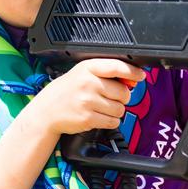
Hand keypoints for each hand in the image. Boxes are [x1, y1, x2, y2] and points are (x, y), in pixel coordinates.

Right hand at [27, 59, 145, 137]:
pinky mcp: (88, 118)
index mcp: (88, 68)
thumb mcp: (82, 74)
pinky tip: (99, 116)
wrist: (47, 111)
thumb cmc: (67, 91)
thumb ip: (105, 74)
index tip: (141, 76)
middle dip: (122, 97)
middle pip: (123, 92)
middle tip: (110, 97)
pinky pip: (113, 121)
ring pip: (120, 109)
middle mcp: (88, 83)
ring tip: (101, 108)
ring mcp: (88, 101)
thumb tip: (132, 80)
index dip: (133, 72)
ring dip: (115, 111)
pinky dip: (110, 121)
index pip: (117, 67)